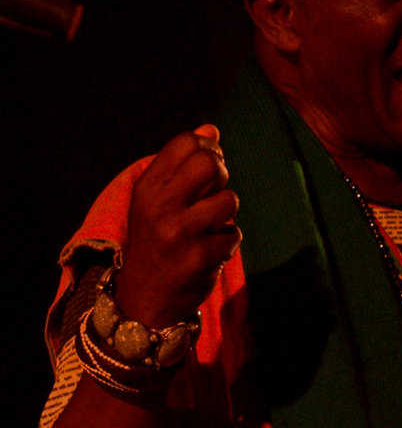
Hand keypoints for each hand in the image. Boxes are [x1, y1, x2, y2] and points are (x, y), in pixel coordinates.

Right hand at [116, 125, 239, 328]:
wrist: (142, 299)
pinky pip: (233, 234)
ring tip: (206, 228)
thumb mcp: (158, 200)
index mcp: (147, 188)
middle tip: (211, 194)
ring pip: (229, 200)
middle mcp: (159, 206)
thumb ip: (183, 165)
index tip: (206, 169)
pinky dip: (226, 243)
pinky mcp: (199, 256)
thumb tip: (210, 128)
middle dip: (221, 176)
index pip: (186, 142)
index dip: (207, 149)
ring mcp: (179, 232)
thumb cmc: (156, 240)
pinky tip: (205, 252)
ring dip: (225, 215)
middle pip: (210, 163)